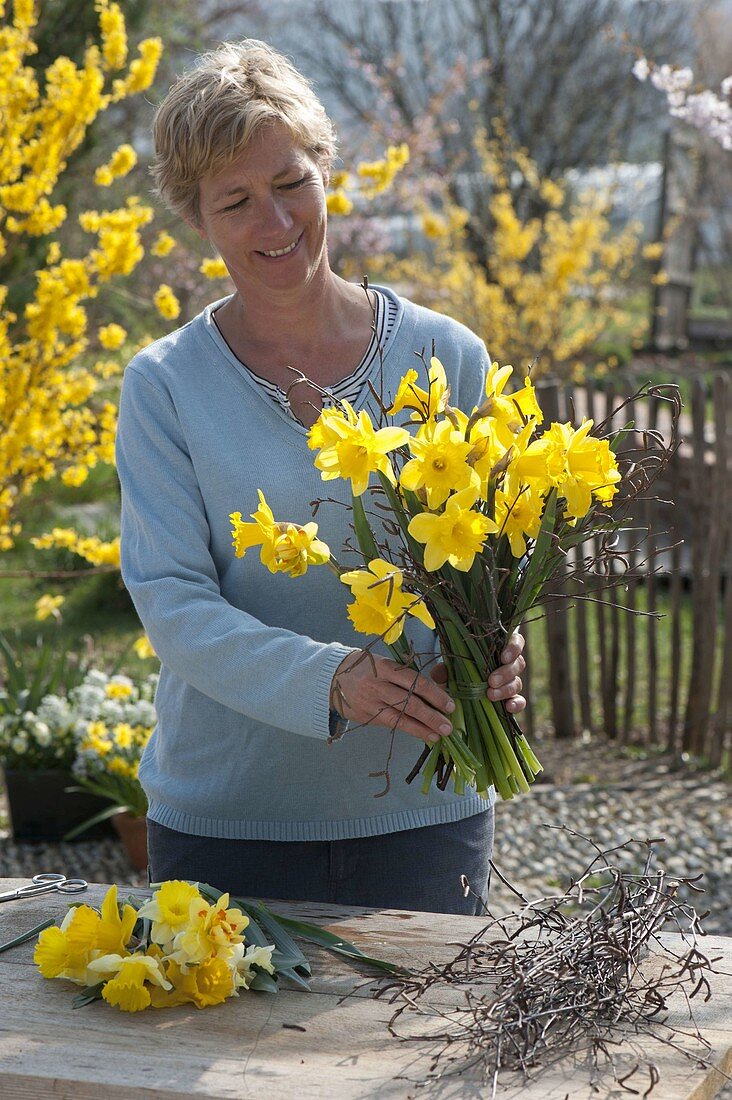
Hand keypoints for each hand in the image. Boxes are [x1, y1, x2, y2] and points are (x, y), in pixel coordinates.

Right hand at [331, 650, 456, 744]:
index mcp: (386, 667)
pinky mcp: (366, 715)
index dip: (434, 694)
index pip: (415, 682)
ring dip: (422, 727)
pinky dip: (410, 729)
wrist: (333, 676)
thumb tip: (439, 688)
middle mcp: (378, 685)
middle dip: (431, 715)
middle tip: (448, 725)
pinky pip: (391, 724)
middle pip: (409, 702)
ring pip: (400, 717)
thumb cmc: (367, 668)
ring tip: (439, 734)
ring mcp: (371, 702)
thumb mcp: (386, 664)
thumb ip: (408, 676)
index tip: (450, 705)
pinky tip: (424, 734)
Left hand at [430, 630, 526, 714]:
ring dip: (506, 689)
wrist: (456, 690)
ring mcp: (511, 681)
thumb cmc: (456, 671)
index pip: (516, 642)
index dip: (514, 648)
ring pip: (518, 682)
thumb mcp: (449, 668)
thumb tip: (440, 673)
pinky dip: (517, 704)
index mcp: (498, 649)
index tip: (503, 657)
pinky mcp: (511, 698)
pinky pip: (520, 701)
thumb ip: (444, 669)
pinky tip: (509, 707)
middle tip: (491, 681)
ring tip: (490, 695)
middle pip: (518, 664)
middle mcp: (508, 664)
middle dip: (506, 672)